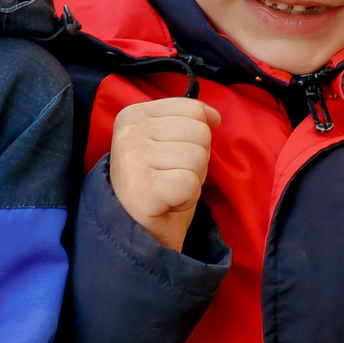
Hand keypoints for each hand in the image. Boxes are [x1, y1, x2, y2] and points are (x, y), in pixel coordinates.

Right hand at [109, 98, 218, 253]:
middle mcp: (129, 131)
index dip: (192, 139)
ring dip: (192, 181)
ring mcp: (132, 158)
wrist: (136, 232)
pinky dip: (187, 199)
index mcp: (133, 114)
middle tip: (170, 179)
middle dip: (195, 162)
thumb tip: (214, 116)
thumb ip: (190, 122)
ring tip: (169, 192)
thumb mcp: (170, 144)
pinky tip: (168, 204)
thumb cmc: (157, 187)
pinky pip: (190, 183)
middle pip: (200, 133)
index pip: (194, 110)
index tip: (169, 160)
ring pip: (198, 157)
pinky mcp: (142, 187)